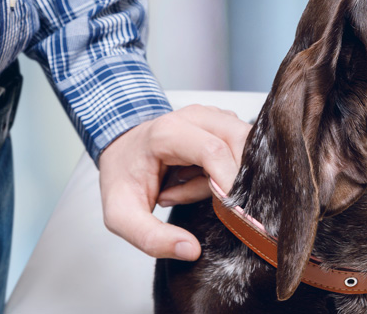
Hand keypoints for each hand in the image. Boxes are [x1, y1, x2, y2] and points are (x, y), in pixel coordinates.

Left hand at [97, 105, 250, 259]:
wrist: (121, 148)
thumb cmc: (122, 177)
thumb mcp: (121, 216)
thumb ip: (151, 237)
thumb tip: (191, 250)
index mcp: (168, 132)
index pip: (214, 150)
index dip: (230, 182)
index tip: (234, 213)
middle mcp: (195, 116)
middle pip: (239, 141)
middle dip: (235, 178)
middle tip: (208, 203)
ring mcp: (212, 116)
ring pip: (245, 143)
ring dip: (230, 175)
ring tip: (191, 188)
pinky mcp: (224, 122)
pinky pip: (243, 146)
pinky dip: (230, 169)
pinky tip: (201, 178)